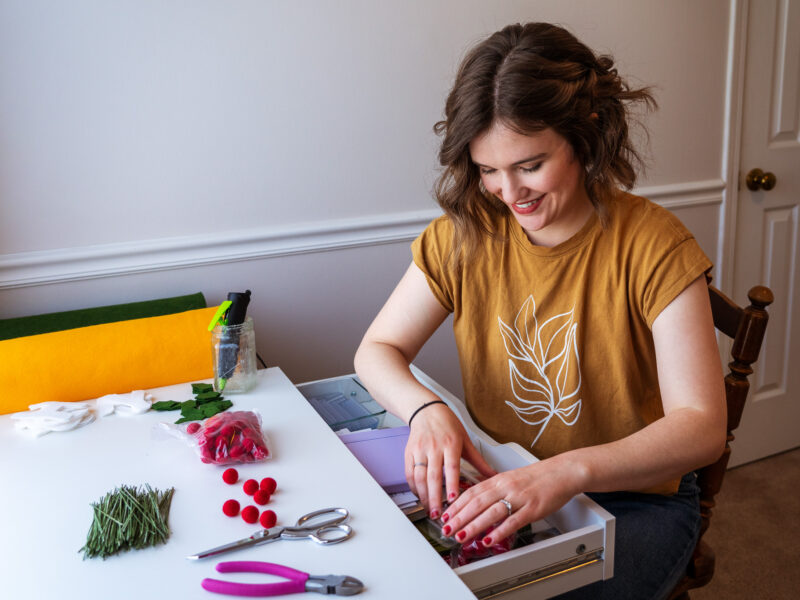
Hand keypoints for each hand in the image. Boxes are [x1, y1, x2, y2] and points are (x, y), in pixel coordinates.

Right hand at [404, 403, 494, 518]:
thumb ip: (479, 461)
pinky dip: (414, 487)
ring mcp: (420, 450)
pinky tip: (420, 496)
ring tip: (430, 509)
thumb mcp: (466, 440)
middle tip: (438, 514)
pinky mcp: (409, 452)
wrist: (426, 410)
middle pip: (433, 476)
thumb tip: (494, 475)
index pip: (451, 467)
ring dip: (423, 496)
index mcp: (450, 443)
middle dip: (435, 497)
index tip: (453, 499)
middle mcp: (434, 447)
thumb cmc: (448, 424)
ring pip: (419, 477)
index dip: (452, 484)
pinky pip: (409, 473)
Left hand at [440, 457, 581, 545]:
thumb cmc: (537, 477)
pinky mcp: (532, 508)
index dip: (456, 505)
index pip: (471, 492)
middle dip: (459, 517)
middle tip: (446, 529)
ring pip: (491, 512)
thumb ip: (493, 489)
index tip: (445, 515)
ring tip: (461, 536)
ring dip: (474, 525)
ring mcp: (518, 497)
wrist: (561, 472)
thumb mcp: (510, 478)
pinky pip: (513, 521)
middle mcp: (505, 487)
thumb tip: (476, 501)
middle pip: (477, 502)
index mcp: (498, 479)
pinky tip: (489, 539)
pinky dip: (499, 531)